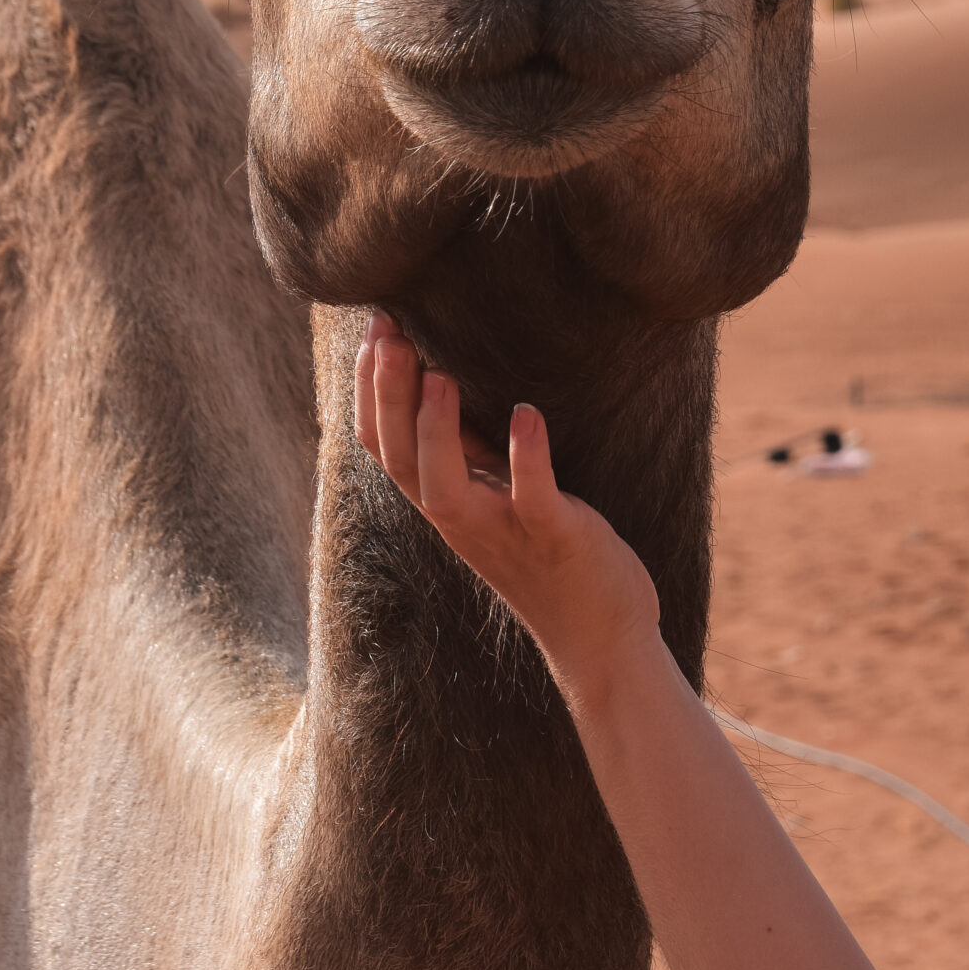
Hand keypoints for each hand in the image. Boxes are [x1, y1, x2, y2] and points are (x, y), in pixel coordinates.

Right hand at [353, 316, 659, 693]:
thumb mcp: (497, 499)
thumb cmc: (549, 558)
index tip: (375, 331)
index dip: (368, 391)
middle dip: (387, 396)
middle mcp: (462, 520)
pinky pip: (533, 498)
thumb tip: (442, 384)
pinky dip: (527, 458)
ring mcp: (504, 532)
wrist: (599, 639)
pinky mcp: (554, 538)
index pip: (384, 448)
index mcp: (445, 504)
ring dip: (435, 430)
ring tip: (437, 372)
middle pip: (399, 460)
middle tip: (390, 330)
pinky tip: (529, 415)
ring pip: (443, 487)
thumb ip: (469, 454)